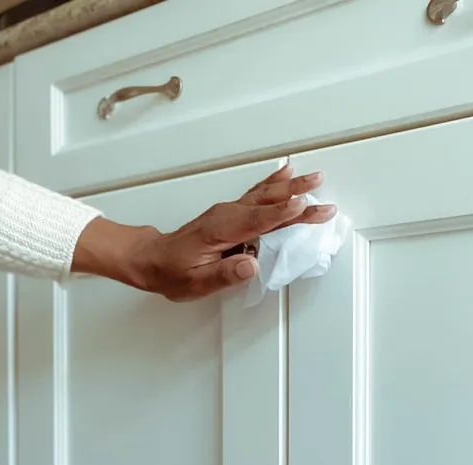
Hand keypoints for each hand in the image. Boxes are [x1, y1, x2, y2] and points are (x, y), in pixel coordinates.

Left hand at [72, 163, 335, 301]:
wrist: (152, 259)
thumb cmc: (172, 272)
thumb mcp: (195, 282)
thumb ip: (224, 274)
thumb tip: (251, 265)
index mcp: (220, 231)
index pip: (257, 222)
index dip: (281, 215)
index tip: (303, 206)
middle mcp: (226, 216)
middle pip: (266, 203)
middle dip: (295, 195)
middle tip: (321, 189)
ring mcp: (228, 212)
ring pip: (264, 195)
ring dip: (290, 186)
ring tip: (314, 177)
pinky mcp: (230, 213)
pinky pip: (256, 194)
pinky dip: (272, 182)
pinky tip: (285, 173)